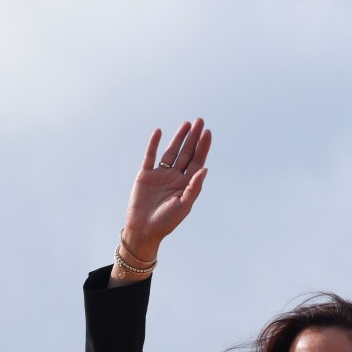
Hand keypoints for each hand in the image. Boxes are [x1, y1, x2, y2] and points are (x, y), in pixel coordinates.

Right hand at [122, 118, 211, 261]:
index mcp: (186, 184)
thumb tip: (205, 169)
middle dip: (193, 138)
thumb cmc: (166, 221)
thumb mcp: (184, 205)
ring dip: (178, 138)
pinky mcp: (145, 175)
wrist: (144, 230)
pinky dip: (154, 144)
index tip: (208, 133)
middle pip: (186, 153)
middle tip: (199, 121)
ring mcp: (160, 174)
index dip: (203, 147)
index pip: (197, 161)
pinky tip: (159, 132)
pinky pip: (150, 156)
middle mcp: (175, 177)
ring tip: (186, 124)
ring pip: (171, 152)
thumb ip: (194, 187)